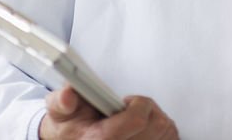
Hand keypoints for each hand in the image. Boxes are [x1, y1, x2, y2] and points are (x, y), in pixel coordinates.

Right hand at [39, 85, 178, 138]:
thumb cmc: (71, 127)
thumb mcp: (60, 113)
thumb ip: (62, 101)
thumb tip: (68, 95)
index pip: (136, 120)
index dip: (137, 105)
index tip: (125, 101)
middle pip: (156, 124)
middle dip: (147, 109)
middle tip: (130, 109)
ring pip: (166, 130)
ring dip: (156, 118)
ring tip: (136, 120)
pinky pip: (171, 137)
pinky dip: (164, 129)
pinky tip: (146, 129)